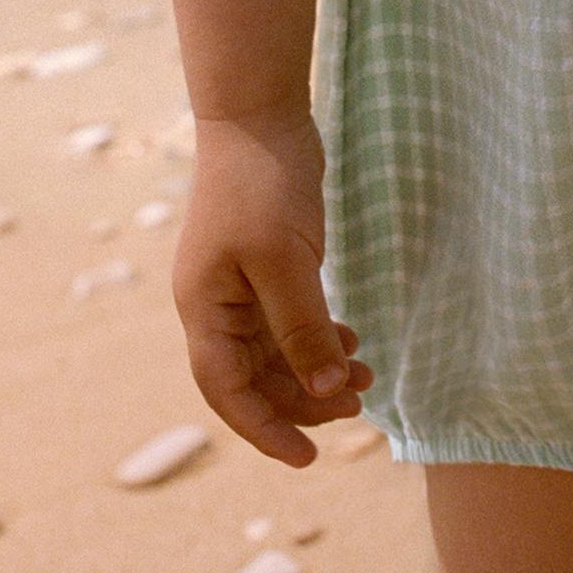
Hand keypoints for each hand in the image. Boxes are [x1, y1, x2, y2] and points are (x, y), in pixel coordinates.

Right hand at [172, 109, 375, 466]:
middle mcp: (215, 305)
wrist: (259, 114)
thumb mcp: (285, 261)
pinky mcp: (265, 264)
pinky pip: (288, 320)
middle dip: (304, 398)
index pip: (228, 391)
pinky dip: (319, 335)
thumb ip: (304, 328)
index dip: (266, 429)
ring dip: (318, 368)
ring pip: (276, 351)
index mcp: (204, 310)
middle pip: (254, 377)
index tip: (308, 459)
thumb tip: (328, 388)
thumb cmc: (261, 184)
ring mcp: (239, 284)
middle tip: (359, 404)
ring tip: (368, 375)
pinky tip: (353, 337)